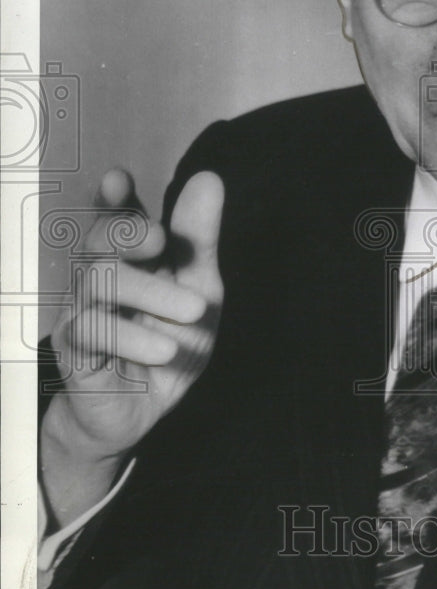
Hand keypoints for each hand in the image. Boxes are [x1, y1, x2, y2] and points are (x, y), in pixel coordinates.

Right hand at [41, 168, 224, 525]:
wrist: (146, 411)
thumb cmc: (169, 342)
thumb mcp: (200, 290)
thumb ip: (199, 241)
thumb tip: (208, 178)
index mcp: (132, 259)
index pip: (115, 217)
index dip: (113, 197)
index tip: (119, 180)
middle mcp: (101, 278)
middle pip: (97, 240)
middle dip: (127, 233)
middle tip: (162, 240)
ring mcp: (83, 311)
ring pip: (98, 280)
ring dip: (151, 292)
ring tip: (195, 310)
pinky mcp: (75, 350)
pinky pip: (91, 331)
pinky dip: (132, 336)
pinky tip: (165, 348)